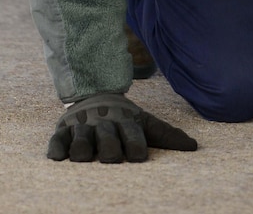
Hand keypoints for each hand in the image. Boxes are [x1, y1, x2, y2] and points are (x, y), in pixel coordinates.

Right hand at [46, 93, 196, 162]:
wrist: (94, 94)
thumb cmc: (124, 119)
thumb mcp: (145, 123)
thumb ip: (167, 135)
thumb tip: (195, 147)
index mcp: (125, 122)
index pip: (132, 133)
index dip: (135, 144)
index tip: (138, 156)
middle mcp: (104, 124)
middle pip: (106, 137)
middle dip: (109, 147)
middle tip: (111, 157)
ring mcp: (82, 127)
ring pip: (81, 140)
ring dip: (83, 148)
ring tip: (85, 157)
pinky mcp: (62, 131)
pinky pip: (57, 141)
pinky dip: (57, 148)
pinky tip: (59, 157)